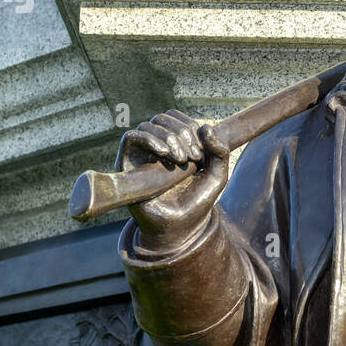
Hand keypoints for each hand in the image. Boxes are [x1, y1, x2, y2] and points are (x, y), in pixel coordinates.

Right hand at [116, 109, 228, 249]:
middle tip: (193, 157)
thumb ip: (220, 151)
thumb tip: (206, 126)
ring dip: (169, 137)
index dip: (190, 126)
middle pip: (162, 118)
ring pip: (147, 125)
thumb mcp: (216, 175)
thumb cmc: (196, 201)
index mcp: (175, 143)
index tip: (201, 152)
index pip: (177, 118)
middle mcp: (154, 146)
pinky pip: (130, 138)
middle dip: (181, 133)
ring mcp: (139, 154)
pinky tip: (164, 153)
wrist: (179, 227)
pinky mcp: (126, 164)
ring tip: (181, 160)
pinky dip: (149, 139)